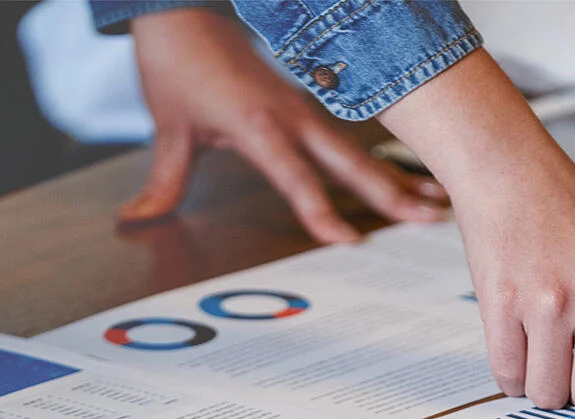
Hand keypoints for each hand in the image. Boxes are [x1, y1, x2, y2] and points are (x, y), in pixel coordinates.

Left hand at [126, 7, 447, 240]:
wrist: (186, 9)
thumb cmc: (179, 63)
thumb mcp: (168, 126)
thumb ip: (163, 180)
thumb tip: (135, 219)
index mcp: (259, 125)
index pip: (295, 177)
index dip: (320, 210)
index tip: (347, 239)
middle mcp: (292, 117)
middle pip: (350, 163)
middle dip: (390, 192)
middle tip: (427, 217)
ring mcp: (307, 110)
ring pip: (361, 152)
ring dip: (400, 178)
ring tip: (438, 203)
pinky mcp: (311, 107)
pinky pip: (353, 140)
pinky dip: (386, 161)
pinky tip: (415, 178)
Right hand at [381, 52, 574, 418]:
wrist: (508, 169)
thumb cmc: (563, 214)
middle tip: (570, 354)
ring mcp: (550, 306)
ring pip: (548, 394)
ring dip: (541, 381)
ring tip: (539, 337)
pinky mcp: (504, 308)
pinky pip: (509, 378)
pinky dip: (511, 373)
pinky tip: (515, 337)